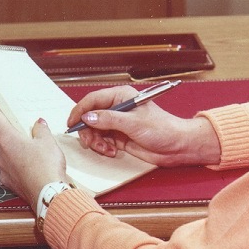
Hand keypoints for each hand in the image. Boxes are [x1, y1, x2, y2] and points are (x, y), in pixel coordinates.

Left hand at [0, 96, 68, 204]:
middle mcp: (0, 154)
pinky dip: (20, 163)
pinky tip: (32, 163)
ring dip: (16, 148)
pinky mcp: (10, 182)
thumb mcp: (47, 141)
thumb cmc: (46, 168)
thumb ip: (40, 130)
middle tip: (21, 124)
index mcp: (6, 139)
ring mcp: (3, 170)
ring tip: (32, 146)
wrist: (49, 196)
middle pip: (1, 135)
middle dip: (11, 129)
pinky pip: (12, 167)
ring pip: (7, 153)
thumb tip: (38, 125)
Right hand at [68, 85, 220, 166]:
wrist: (177, 146)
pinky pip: (102, 141)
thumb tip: (87, 117)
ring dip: (96, 141)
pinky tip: (112, 151)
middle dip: (88, 131)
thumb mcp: (133, 123)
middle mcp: (117, 108)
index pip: (93, 100)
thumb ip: (108, 119)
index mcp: (121, 97)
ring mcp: (118, 124)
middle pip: (90, 117)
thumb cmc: (162, 129)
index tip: (72, 123)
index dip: (80, 111)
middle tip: (91, 142)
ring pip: (94, 131)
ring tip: (106, 149)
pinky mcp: (119, 137)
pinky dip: (103, 147)